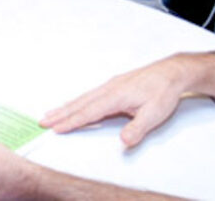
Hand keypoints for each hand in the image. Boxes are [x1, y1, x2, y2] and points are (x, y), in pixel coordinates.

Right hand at [40, 55, 194, 147]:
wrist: (172, 72)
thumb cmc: (163, 92)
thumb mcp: (154, 114)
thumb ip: (137, 129)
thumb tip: (123, 142)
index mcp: (115, 97)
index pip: (88, 112)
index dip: (71, 122)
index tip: (55, 128)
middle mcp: (108, 89)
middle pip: (79, 103)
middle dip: (60, 114)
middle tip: (42, 121)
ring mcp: (110, 86)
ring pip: (83, 98)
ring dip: (66, 107)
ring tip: (51, 114)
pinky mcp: (113, 85)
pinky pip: (89, 94)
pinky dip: (77, 101)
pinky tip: (74, 104)